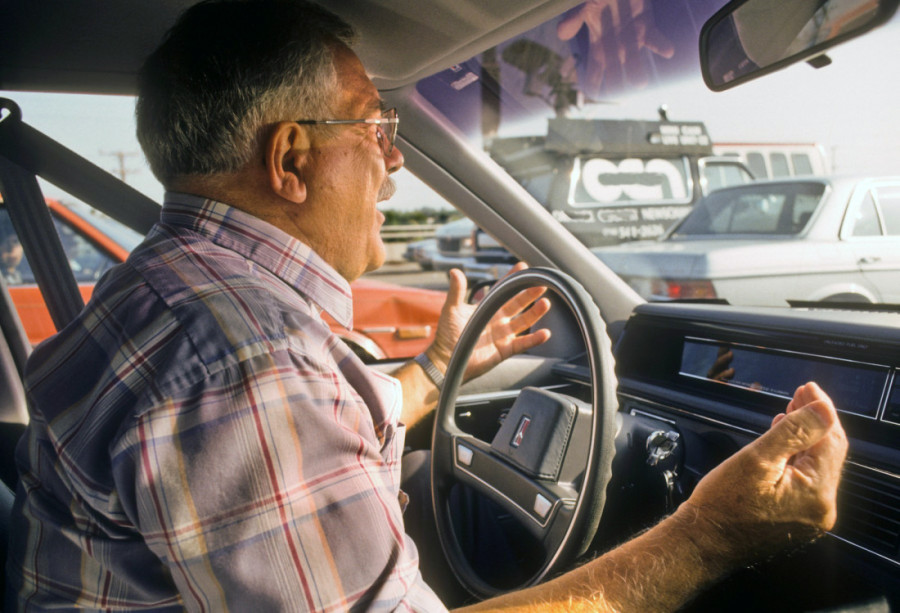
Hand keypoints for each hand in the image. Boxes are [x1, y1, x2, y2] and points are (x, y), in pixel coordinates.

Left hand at [426, 263, 551, 381]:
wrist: (447, 360)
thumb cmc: (447, 335)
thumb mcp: (451, 310)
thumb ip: (456, 291)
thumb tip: (454, 271)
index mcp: (486, 308)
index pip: (502, 290)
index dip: (512, 278)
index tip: (523, 267)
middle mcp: (497, 319)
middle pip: (518, 303)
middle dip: (529, 293)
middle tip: (541, 284)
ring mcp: (503, 334)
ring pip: (524, 321)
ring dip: (535, 313)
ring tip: (545, 304)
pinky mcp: (505, 349)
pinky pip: (523, 343)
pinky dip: (534, 339)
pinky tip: (545, 333)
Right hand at [557, 0, 673, 92]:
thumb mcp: (583, 6)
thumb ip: (573, 19)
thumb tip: (561, 34)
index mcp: (598, 47)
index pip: (594, 73)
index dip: (594, 85)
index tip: (594, 94)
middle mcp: (615, 48)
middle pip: (614, 71)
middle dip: (616, 81)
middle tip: (618, 91)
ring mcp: (632, 39)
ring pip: (635, 60)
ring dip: (637, 70)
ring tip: (640, 83)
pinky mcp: (647, 27)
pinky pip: (655, 39)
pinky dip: (661, 46)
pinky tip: (668, 52)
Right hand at [679, 382, 847, 564]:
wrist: (703, 542)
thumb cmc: (721, 505)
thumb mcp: (756, 459)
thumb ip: (794, 432)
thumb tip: (823, 409)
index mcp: (816, 494)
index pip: (830, 440)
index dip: (821, 410)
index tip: (808, 388)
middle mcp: (821, 509)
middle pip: (827, 453)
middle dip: (815, 421)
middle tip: (800, 394)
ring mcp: (811, 517)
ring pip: (817, 466)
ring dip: (806, 438)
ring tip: (790, 413)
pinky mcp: (798, 520)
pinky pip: (806, 481)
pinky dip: (798, 458)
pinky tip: (784, 444)